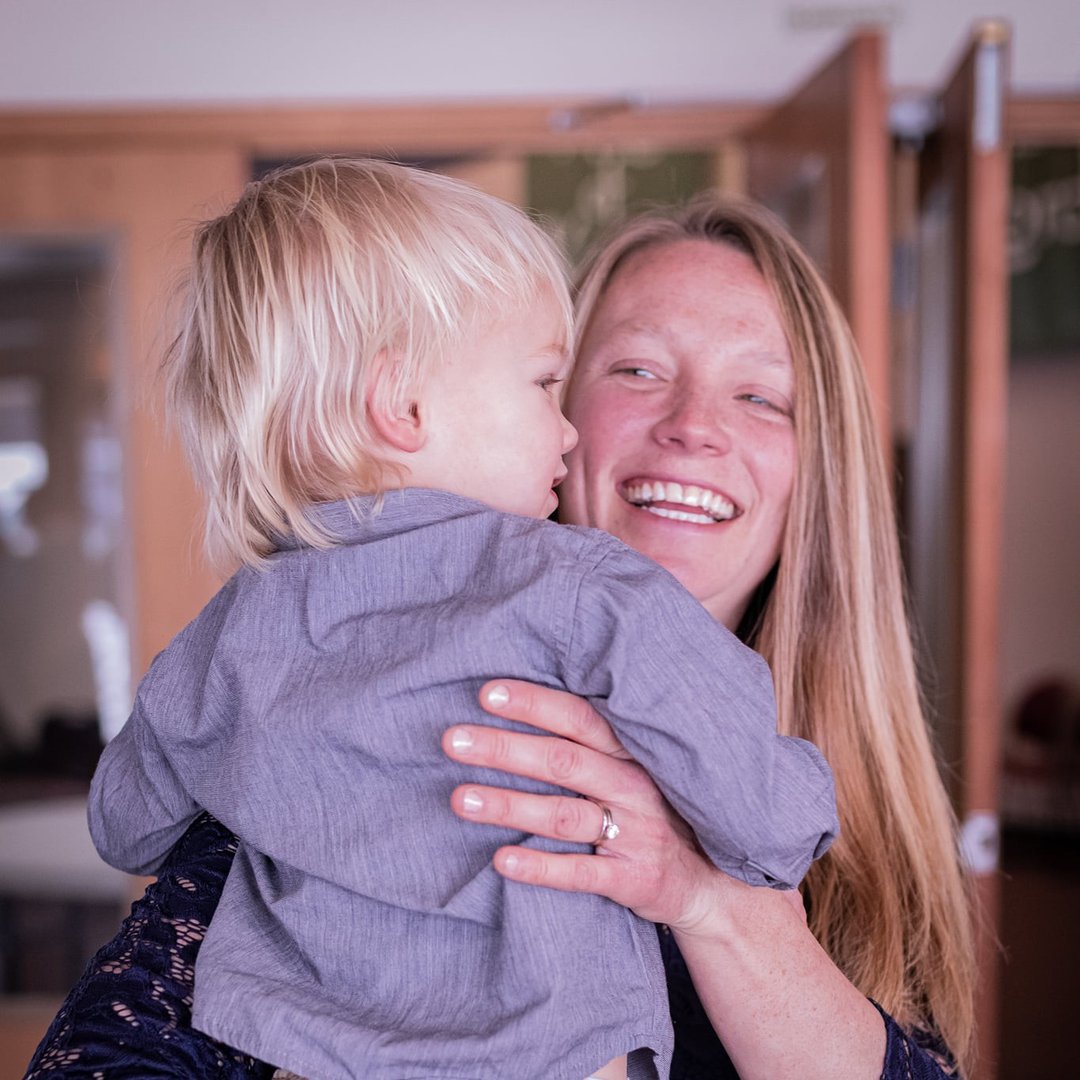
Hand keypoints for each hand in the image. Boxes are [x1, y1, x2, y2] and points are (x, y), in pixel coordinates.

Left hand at [441, 679, 728, 929]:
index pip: (579, 717)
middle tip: (453, 741)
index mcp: (630, 752)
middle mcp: (634, 785)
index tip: (485, 692)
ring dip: (508, 805)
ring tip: (459, 799)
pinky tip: (501, 860)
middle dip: (505, 748)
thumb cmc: (653, 810)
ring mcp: (635, 832)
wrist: (708, 882)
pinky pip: (580, 873)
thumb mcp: (632, 768)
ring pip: (564, 814)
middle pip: (562, 760)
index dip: (533, 703)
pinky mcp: (632, 879)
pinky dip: (540, 867)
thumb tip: (517, 706)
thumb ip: (589, 742)